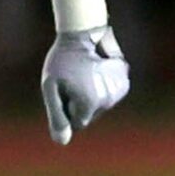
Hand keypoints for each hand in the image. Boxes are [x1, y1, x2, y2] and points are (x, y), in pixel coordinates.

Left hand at [41, 26, 129, 144]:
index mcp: (89, 103)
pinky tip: (95, 73)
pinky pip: (108, 96)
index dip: (67, 107)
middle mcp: (108, 101)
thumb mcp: (51, 87)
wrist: (84, 33)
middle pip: (89, 116)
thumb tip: (62, 141)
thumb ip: (56, 115)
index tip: (64, 88)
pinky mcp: (123, 84)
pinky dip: (101, 89)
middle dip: (79, 103)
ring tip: (84, 75)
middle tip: (72, 81)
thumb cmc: (62, 60)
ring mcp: (118, 92)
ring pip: (99, 107)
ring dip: (90, 96)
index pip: (77, 123)